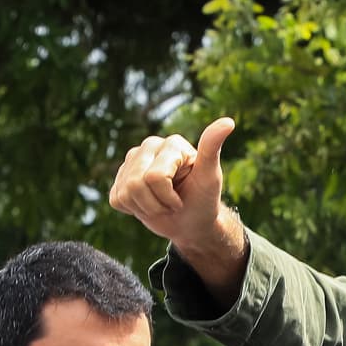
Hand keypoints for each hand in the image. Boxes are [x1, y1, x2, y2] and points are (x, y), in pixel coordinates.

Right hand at [109, 117, 246, 299]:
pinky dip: (133, 210)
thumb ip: (212, 149)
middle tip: (173, 204)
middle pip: (137, 184)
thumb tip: (228, 122)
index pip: (155, 177)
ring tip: (162, 205)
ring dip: (147, 208)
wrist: (191, 222)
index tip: (184, 198)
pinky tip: (147, 204)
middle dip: (157, 204)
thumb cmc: (203, 199)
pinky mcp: (120, 178)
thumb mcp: (210, 177)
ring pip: (125, 193)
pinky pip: (116, 199)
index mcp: (171, 144)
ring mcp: (132, 161)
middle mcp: (149, 146)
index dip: (169, 197)